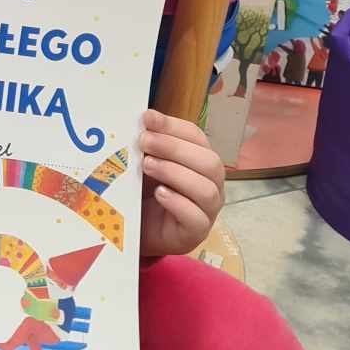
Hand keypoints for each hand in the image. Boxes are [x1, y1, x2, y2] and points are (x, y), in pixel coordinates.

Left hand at [137, 110, 225, 256]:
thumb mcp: (144, 164)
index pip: (196, 137)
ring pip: (206, 189)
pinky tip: (159, 193)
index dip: (172, 126)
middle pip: (208, 161)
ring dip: (175, 173)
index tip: (147, 118)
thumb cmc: (146, 192)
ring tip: (147, 165)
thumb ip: (146, 146)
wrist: (139, 230)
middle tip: (144, 141)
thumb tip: (140, 121)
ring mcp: (208, 209)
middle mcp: (211, 183)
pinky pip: (197, 217)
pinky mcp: (196, 232)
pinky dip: (178, 203)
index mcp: (200, 160)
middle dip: (174, 148)